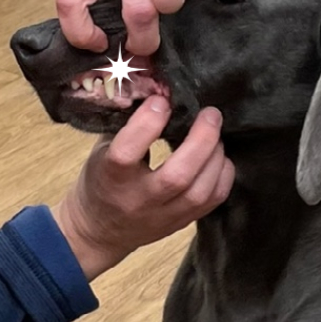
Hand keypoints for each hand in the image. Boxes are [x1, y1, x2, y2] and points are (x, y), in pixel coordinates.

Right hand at [51, 98, 232, 281]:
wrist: (98, 231)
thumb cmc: (99, 182)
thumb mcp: (102, 151)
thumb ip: (127, 124)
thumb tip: (158, 90)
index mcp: (110, 177)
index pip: (127, 152)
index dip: (147, 124)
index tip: (161, 101)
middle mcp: (138, 200)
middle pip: (177, 176)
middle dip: (201, 140)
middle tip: (210, 114)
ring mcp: (162, 216)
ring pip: (200, 191)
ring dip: (215, 157)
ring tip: (215, 134)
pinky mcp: (180, 223)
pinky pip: (212, 201)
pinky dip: (222, 175)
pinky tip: (218, 158)